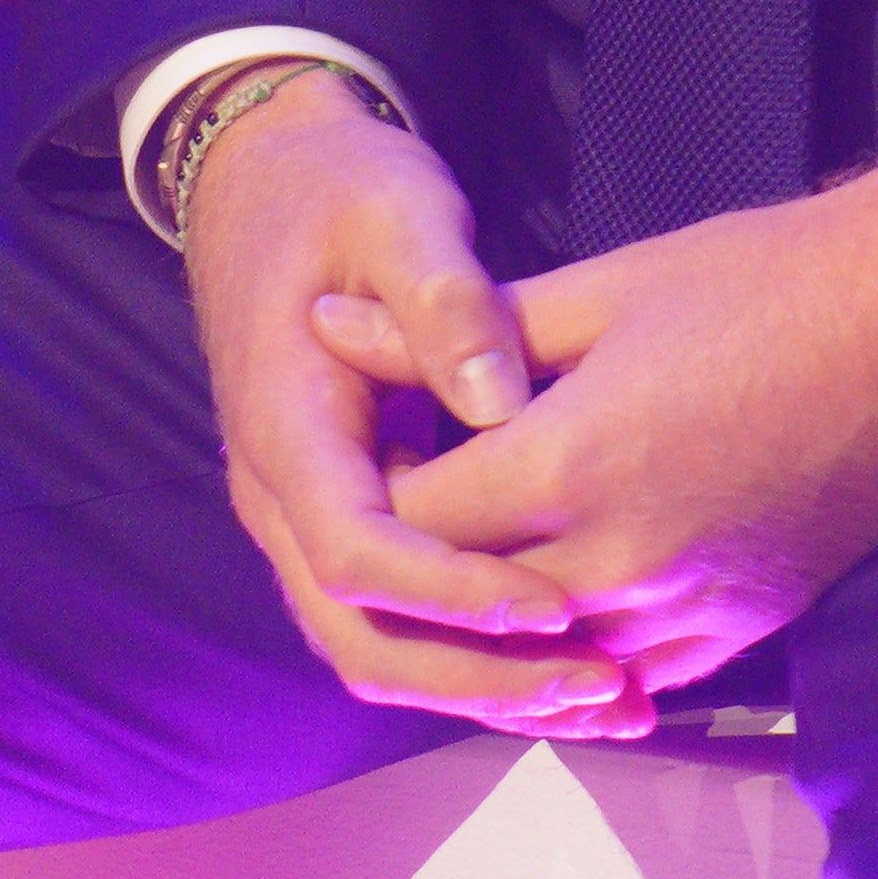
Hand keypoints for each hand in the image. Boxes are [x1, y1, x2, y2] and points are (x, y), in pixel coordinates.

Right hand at [176, 73, 635, 731]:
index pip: (355, 553)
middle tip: (597, 686)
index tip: (554, 603)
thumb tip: (500, 407)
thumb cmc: (338, 192)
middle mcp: (281, 497)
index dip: (453, 592)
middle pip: (361, 639)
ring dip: (484, 684)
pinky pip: (401, 619)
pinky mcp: (348, 519)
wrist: (270, 181)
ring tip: (606, 697)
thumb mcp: (395, 214)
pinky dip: (477, 653)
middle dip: (477, 676)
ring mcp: (308, 517)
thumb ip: (444, 303)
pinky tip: (574, 660)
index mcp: (284, 429)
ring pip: (379, 648)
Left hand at [350, 170, 877, 725]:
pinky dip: (571, 655)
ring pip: (539, 663)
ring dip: (486, 624)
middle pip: (462, 611)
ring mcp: (686, 608)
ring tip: (455, 553)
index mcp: (574, 463)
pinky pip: (624, 676)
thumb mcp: (597, 290)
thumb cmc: (757, 285)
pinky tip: (543, 609)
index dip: (368, 490)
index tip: (358, 447)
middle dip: (411, 568)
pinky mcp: (738, 633)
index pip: (413, 523)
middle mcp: (622, 559)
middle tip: (386, 506)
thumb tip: (324, 329)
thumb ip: (450, 333)